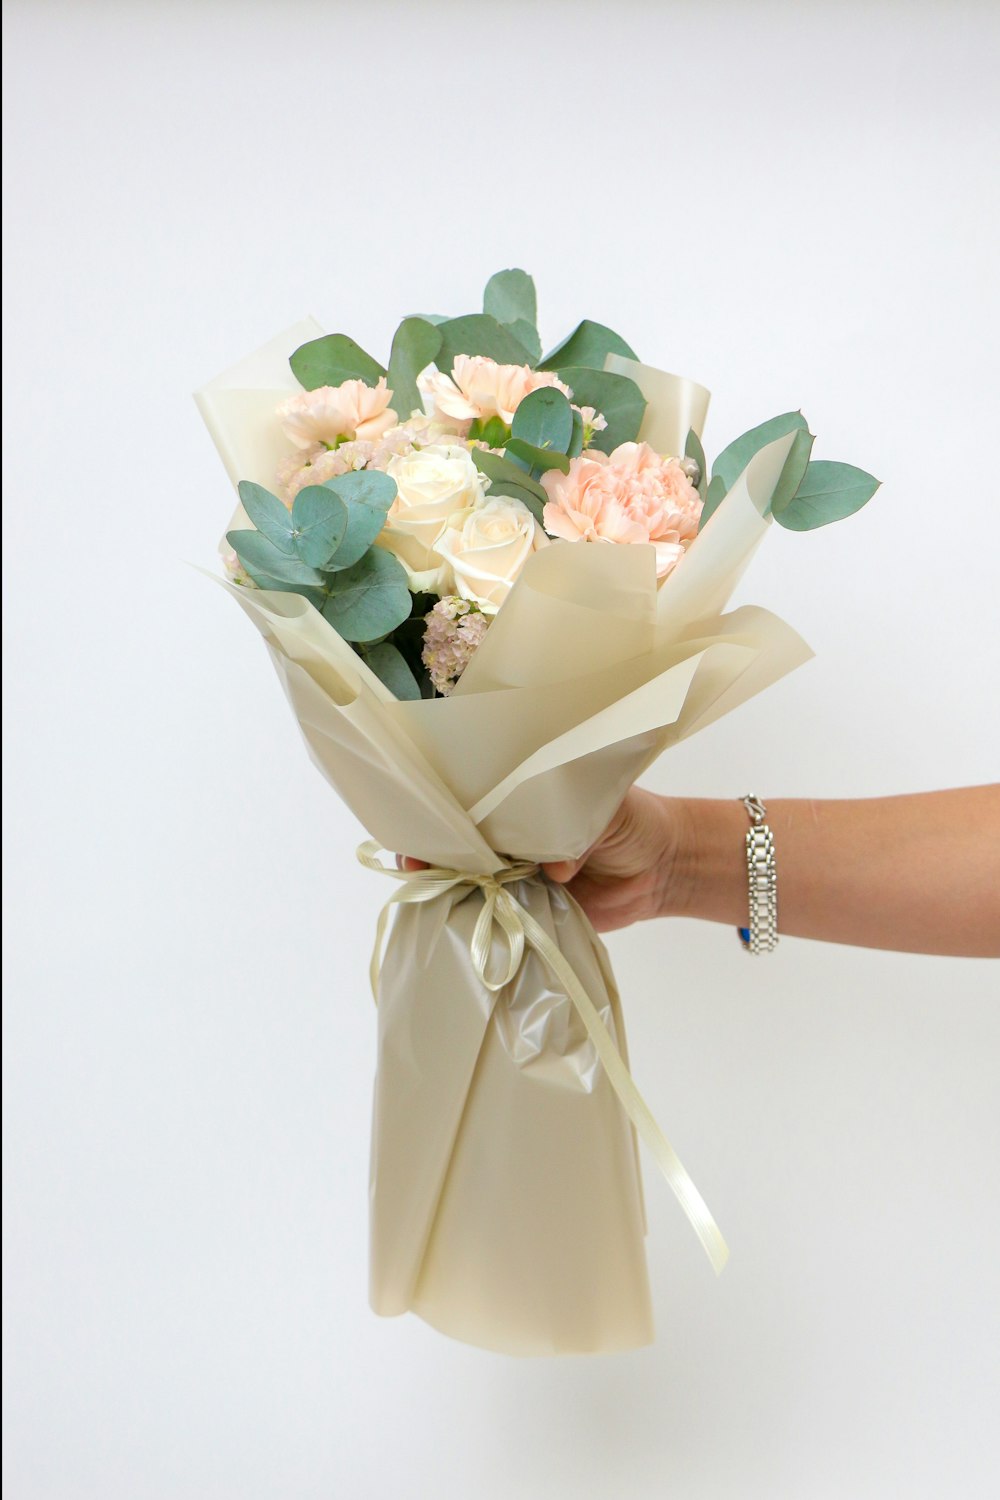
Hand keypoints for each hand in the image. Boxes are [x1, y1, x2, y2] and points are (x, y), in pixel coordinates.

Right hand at [398, 786, 683, 933]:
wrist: (662, 868)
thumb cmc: (633, 820)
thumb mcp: (607, 808)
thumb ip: (580, 830)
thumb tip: (558, 868)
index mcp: (521, 802)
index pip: (471, 800)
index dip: (443, 811)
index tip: (422, 821)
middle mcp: (510, 837)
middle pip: (459, 843)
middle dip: (433, 850)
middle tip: (415, 860)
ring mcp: (516, 875)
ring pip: (471, 881)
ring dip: (448, 887)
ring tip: (430, 889)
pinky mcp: (530, 911)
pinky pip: (499, 916)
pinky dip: (481, 919)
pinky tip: (464, 919)